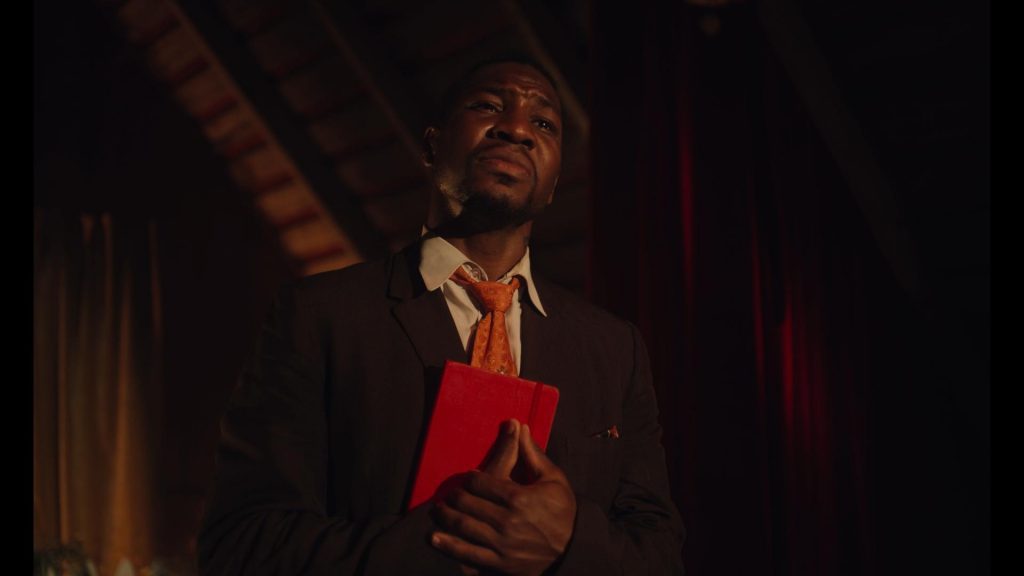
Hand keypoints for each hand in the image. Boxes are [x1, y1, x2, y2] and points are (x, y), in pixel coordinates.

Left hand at [431, 420, 576, 575]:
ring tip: (437, 510)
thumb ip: (531, 454)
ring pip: (462, 526)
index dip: (469, 479)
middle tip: (449, 494)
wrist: (573, 550)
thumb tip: (517, 426)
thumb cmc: (563, 511)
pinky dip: (447, 545)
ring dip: (445, 516)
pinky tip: (434, 537)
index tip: (468, 479)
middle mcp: (507, 521)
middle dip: (453, 496)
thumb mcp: (553, 479)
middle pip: (466, 503)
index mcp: (518, 498)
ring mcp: (501, 544)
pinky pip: (467, 554)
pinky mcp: (499, 563)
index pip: (480, 483)